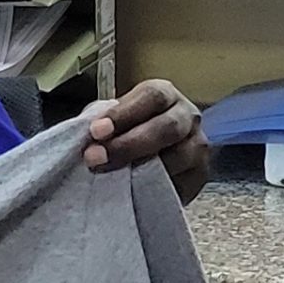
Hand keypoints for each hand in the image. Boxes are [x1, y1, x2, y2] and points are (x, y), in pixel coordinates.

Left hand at [85, 79, 209, 203]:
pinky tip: (133, 188)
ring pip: (180, 156)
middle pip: (167, 127)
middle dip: (128, 144)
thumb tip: (83, 133)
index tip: (96, 132)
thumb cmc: (123, 132)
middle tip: (95, 157)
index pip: (151, 97)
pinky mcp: (200, 175)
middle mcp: (187, 116)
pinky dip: (157, 185)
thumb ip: (101, 121)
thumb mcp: (110, 120)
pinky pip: (183, 182)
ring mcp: (198, 146)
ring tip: (110, 175)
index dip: (123, 114)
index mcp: (164, 94)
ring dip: (142, 168)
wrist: (144, 159)